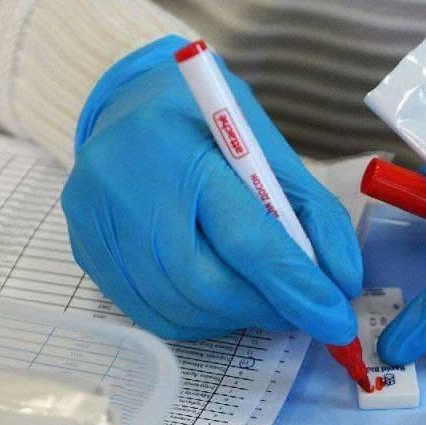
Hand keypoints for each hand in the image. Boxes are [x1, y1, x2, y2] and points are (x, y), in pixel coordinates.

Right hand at [63, 36, 360, 341]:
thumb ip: (312, 213)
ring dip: (233, 318)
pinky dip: (198, 318)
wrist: (130, 103)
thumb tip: (340, 283)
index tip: (335, 319)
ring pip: (178, 308)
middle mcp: (124, 184)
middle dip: (265, 307)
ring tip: (260, 300)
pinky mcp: (84, 250)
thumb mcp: (270, 148)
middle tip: (299, 310)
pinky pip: (149, 313)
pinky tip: (218, 299)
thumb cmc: (209, 124)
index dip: (296, 287)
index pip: (245, 238)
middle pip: (207, 284)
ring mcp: (96, 222)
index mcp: (179, 146)